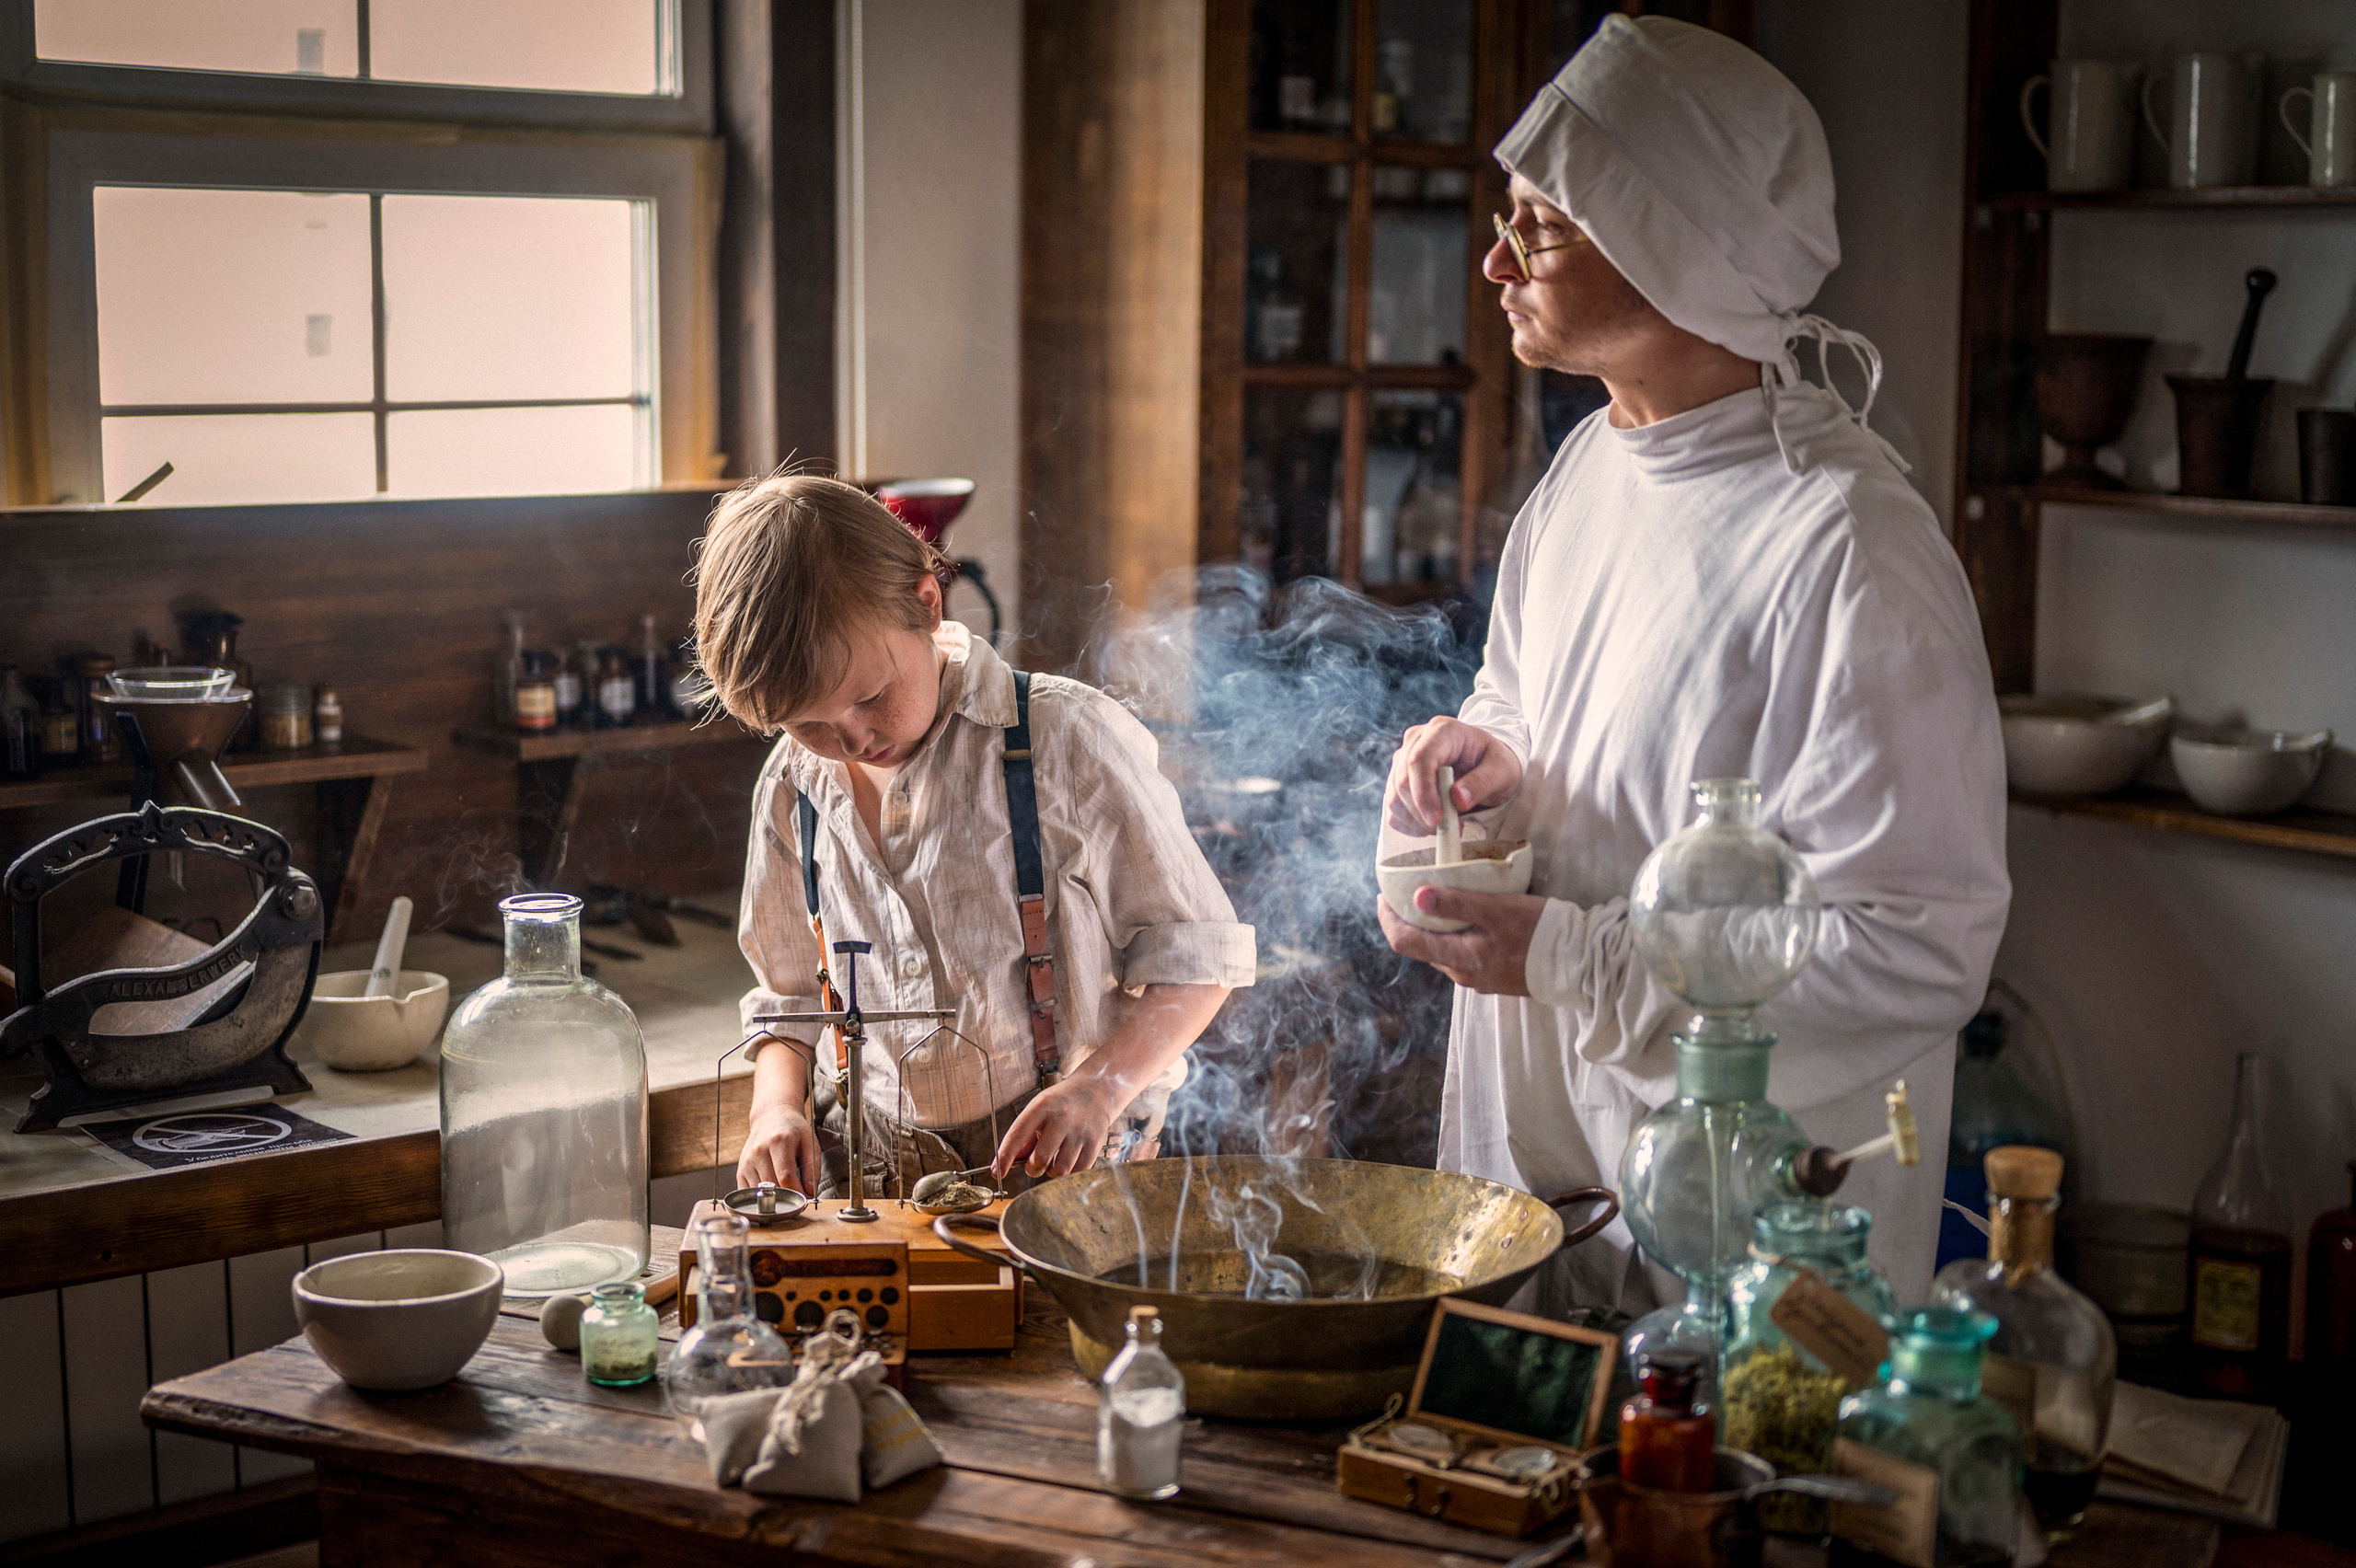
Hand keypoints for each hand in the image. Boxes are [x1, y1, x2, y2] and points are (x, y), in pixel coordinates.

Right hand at [737, 1105, 821, 1194]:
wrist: (771, 1117)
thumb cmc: (793, 1131)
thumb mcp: (810, 1144)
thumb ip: (812, 1169)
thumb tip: (810, 1193)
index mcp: (778, 1141)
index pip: (785, 1176)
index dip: (797, 1192)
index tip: (806, 1197)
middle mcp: (758, 1151)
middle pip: (773, 1186)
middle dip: (788, 1196)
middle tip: (798, 1194)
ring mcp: (747, 1161)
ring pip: (761, 1192)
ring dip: (775, 1196)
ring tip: (784, 1186)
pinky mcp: (740, 1170)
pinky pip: (749, 1193)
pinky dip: (761, 1197)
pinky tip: (771, 1188)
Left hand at [994, 1076, 1120, 1181]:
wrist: (1095, 1091)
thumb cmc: (1060, 1104)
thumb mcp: (1038, 1110)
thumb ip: (1024, 1136)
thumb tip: (1010, 1163)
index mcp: (1042, 1106)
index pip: (1018, 1134)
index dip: (1005, 1156)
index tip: (998, 1173)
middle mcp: (1062, 1118)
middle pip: (1040, 1159)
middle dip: (1033, 1168)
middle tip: (1035, 1164)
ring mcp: (1080, 1131)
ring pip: (1060, 1170)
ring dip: (1052, 1172)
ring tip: (1054, 1159)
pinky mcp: (1095, 1142)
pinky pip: (1078, 1172)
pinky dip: (1070, 1172)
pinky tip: (1069, 1159)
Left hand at [1377, 886, 1544, 996]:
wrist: (1582, 962)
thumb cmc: (1540, 932)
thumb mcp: (1497, 911)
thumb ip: (1457, 904)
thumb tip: (1417, 896)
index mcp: (1459, 959)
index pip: (1404, 942)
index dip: (1387, 918)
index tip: (1383, 895)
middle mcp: (1464, 974)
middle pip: (1422, 947)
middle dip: (1410, 920)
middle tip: (1410, 890)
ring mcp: (1481, 979)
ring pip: (1445, 951)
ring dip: (1436, 928)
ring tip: (1439, 899)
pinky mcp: (1497, 977)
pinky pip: (1466, 955)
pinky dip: (1457, 935)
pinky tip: (1470, 918)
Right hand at [1385, 718, 1522, 834]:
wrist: (1487, 765)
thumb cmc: (1495, 764)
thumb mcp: (1502, 771)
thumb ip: (1482, 782)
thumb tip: (1457, 799)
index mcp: (1442, 731)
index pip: (1419, 759)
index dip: (1424, 792)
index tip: (1437, 819)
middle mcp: (1417, 741)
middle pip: (1403, 780)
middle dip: (1422, 812)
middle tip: (1450, 828)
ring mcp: (1403, 760)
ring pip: (1394, 797)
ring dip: (1417, 821)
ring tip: (1447, 826)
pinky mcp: (1398, 780)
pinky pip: (1393, 809)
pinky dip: (1410, 824)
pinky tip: (1432, 826)